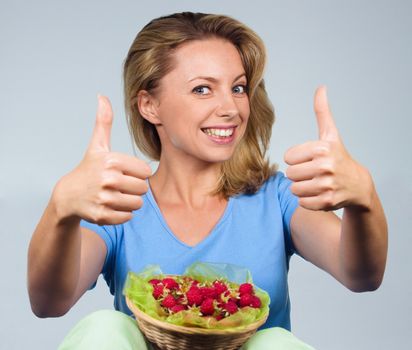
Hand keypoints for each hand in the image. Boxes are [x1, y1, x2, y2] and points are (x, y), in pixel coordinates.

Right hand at [53, 95, 151, 223]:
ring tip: (115, 196)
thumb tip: (102, 96)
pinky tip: (110, 206)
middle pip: (143, 189)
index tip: (123, 172)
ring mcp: (104, 199)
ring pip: (137, 204)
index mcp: (111, 160)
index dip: (136, 173)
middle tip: (119, 186)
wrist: (67, 196)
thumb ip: (104, 122)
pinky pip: (128, 217)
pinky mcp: (102, 216)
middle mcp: (108, 179)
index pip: (146, 171)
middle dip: (134, 188)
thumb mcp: (97, 146)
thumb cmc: (88, 169)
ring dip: (129, 202)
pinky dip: (122, 214)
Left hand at [284, 86, 371, 210]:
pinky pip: (302, 202)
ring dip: (302, 187)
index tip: (310, 159)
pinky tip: (320, 193)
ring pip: (294, 189)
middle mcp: (325, 166)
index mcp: (322, 148)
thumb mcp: (330, 134)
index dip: (297, 159)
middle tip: (313, 172)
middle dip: (298, 174)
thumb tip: (321, 87)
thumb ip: (322, 112)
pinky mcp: (327, 202)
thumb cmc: (339, 156)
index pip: (288, 157)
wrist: (358, 184)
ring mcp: (327, 185)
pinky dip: (308, 200)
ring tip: (316, 183)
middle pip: (290, 174)